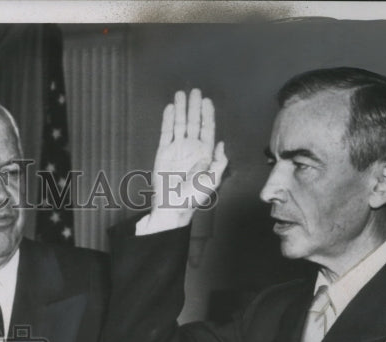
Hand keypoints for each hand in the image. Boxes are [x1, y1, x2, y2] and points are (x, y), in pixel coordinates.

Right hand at [144, 89, 227, 232]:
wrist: (171, 206)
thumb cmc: (193, 197)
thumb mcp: (212, 181)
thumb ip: (219, 163)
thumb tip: (222, 143)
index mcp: (205, 153)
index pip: (207, 129)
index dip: (207, 115)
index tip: (206, 101)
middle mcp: (191, 148)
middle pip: (193, 122)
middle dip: (194, 107)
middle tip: (194, 91)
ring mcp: (177, 149)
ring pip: (179, 124)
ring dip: (180, 109)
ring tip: (180, 94)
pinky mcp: (163, 152)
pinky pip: (166, 133)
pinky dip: (167, 120)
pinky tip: (169, 109)